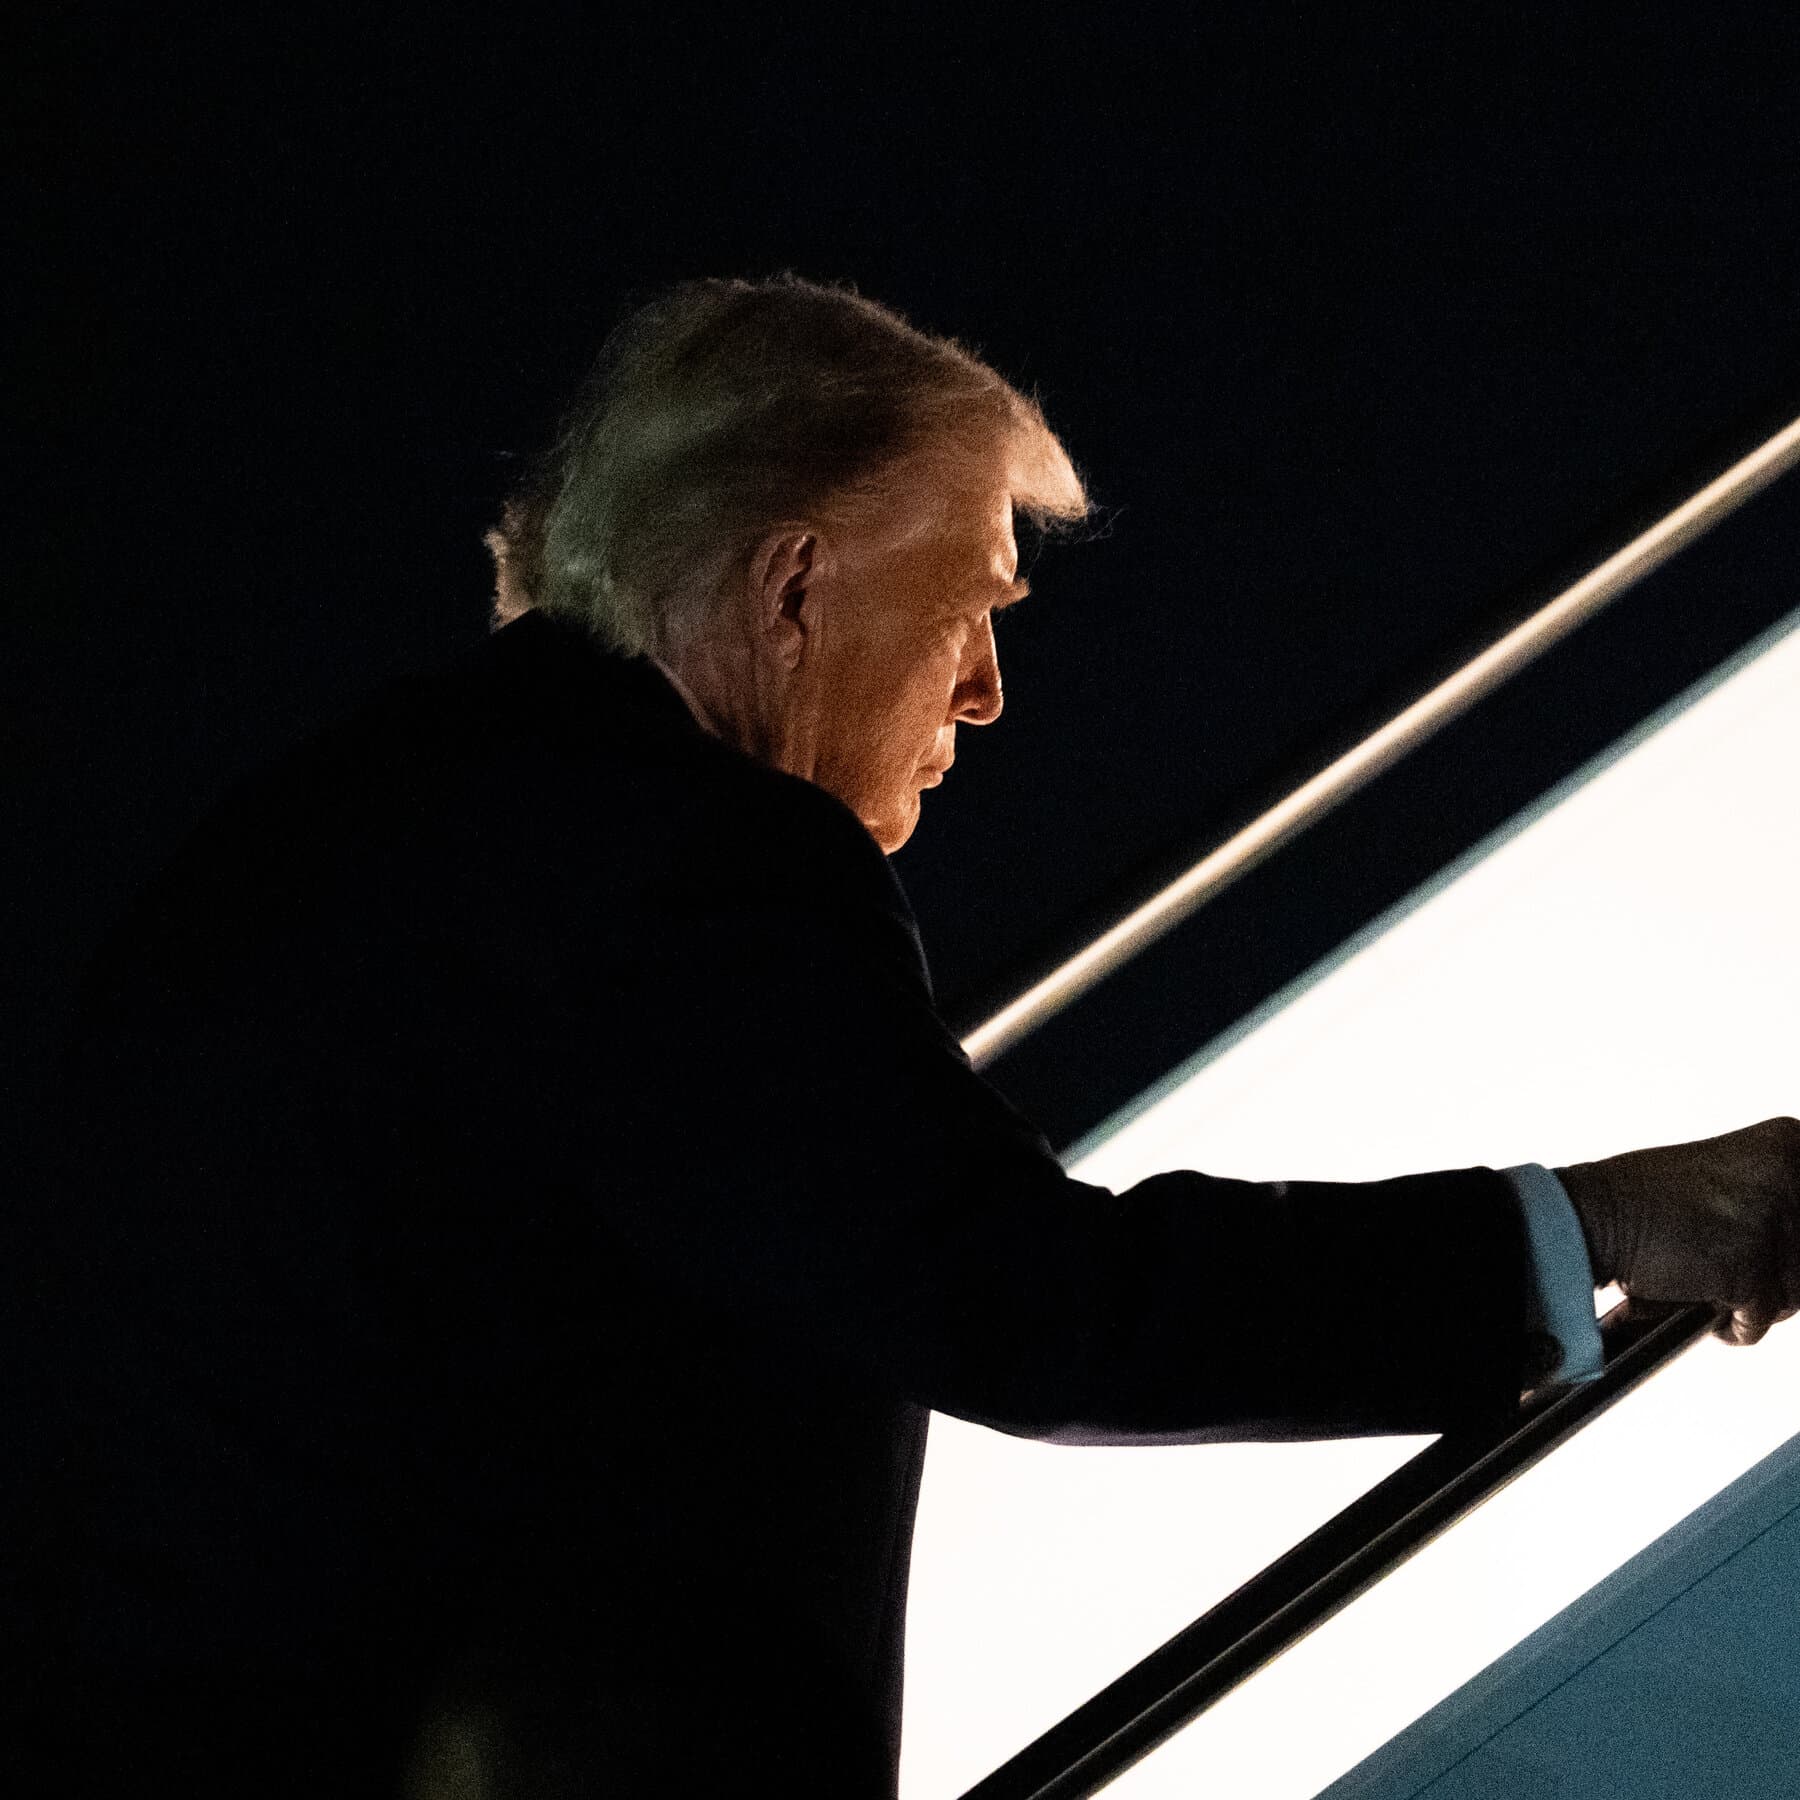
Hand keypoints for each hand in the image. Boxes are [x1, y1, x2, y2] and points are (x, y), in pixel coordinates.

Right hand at [1556, 1116, 1799, 1345]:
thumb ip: (1777, 1199)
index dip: (1788, 1239)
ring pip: (1795, 1292)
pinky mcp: (1751, 1272)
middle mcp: (1790, 1176)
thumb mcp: (1731, 1179)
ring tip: (1711, 1271)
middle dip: (1775, 1271)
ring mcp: (1773, 1223)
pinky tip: (1702, 1292)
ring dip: (1754, 1297)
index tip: (1752, 1235)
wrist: (1595, 1217)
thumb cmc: (1646, 1201)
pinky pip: (1760, 1320)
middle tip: (1728, 1256)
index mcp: (1787, 1144)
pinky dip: (1732, 1322)